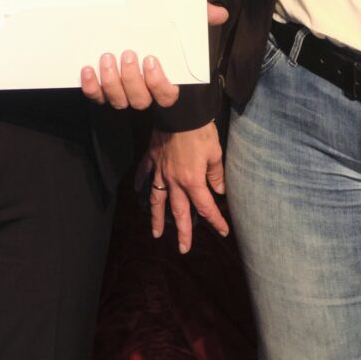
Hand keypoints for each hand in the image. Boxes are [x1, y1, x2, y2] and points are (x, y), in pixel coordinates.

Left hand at [78, 5, 228, 111]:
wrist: (138, 37)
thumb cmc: (166, 37)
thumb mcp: (184, 27)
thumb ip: (200, 19)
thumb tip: (220, 13)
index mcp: (166, 83)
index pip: (166, 95)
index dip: (158, 83)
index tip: (151, 61)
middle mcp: (145, 93)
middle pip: (139, 99)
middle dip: (131, 79)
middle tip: (127, 54)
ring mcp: (123, 94)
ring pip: (118, 100)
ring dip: (112, 82)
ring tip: (107, 58)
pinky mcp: (104, 91)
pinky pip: (97, 97)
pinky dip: (91, 87)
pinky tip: (88, 70)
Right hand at [146, 122, 227, 252]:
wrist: (179, 111)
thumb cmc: (200, 131)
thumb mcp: (215, 153)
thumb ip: (216, 174)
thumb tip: (219, 190)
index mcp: (192, 181)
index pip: (205, 207)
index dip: (215, 221)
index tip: (223, 231)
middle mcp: (174, 181)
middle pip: (179, 211)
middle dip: (183, 232)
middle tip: (183, 249)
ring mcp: (160, 170)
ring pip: (157, 199)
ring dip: (157, 218)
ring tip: (156, 234)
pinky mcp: (152, 158)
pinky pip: (144, 173)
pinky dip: (140, 183)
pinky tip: (137, 192)